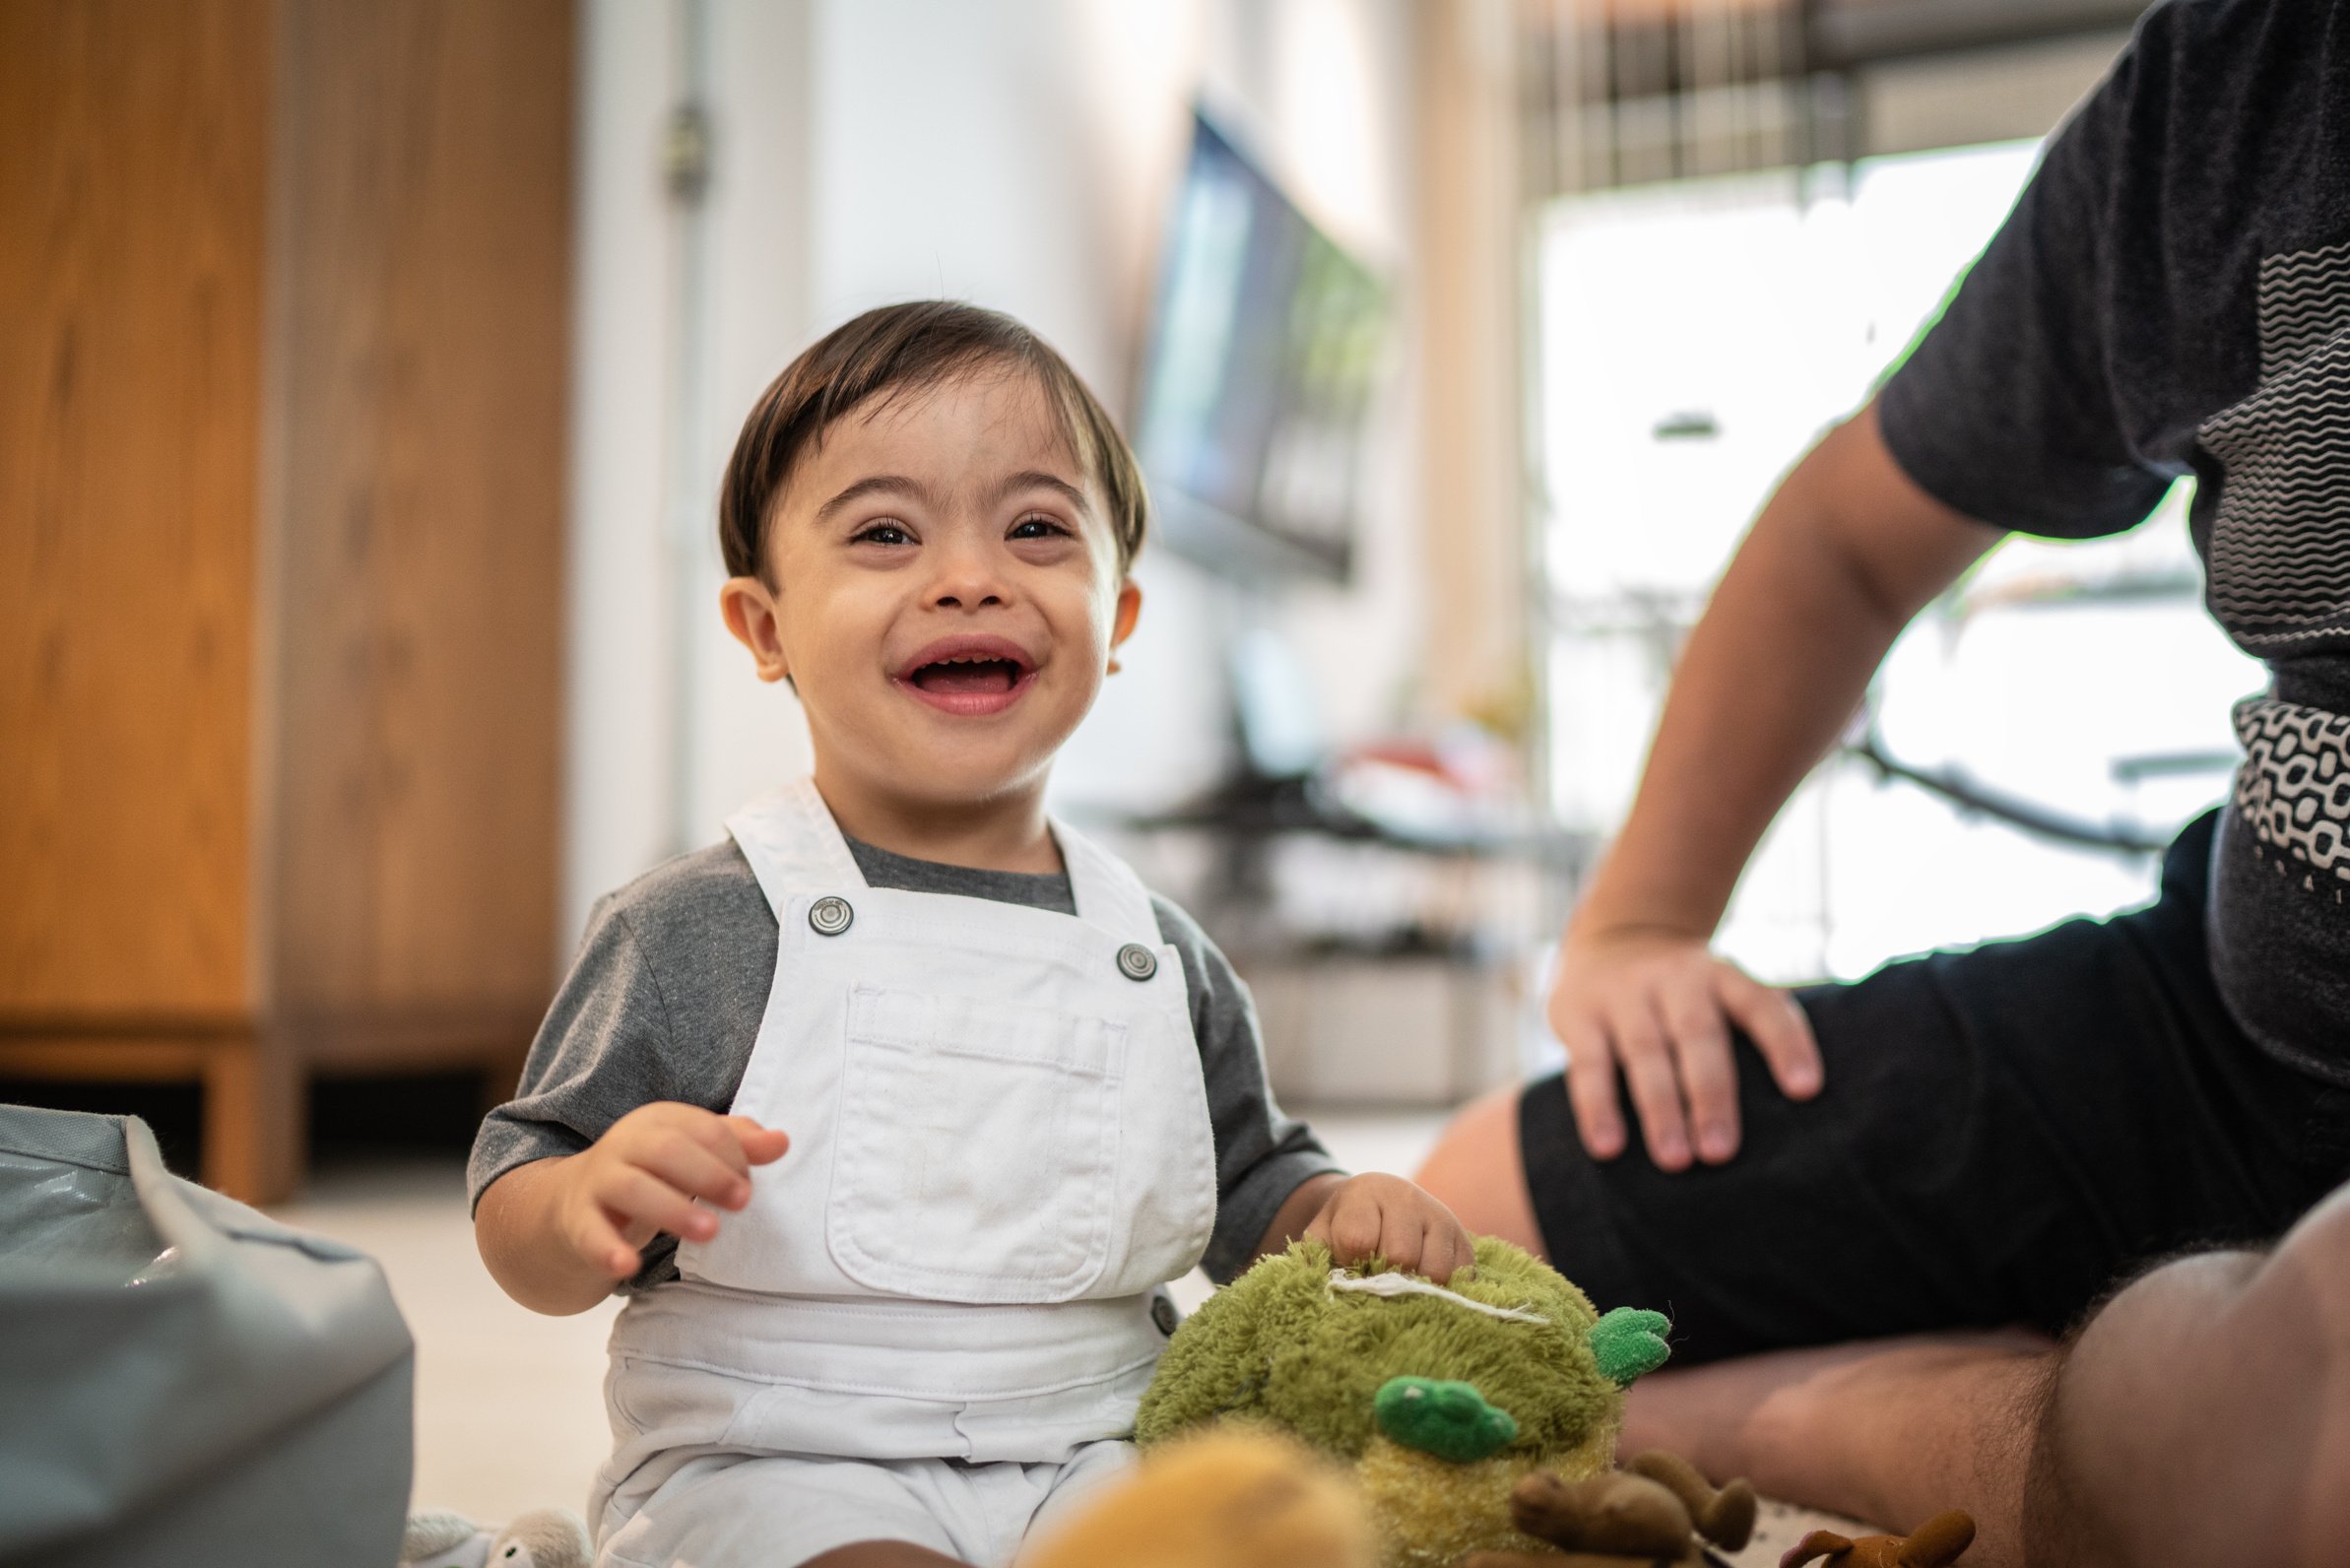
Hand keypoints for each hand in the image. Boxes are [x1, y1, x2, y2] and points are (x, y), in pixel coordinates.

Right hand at [555, 1103, 790, 1279]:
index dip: (733, 1156)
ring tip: (710, 1232)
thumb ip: (738, 1144)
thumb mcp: (693, 1150)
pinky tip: (628, 1265)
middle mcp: (626, 1143)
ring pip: (632, 1188)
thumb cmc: (652, 1170)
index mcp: (659, 1120)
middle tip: (744, 1202)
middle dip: (709, 1174)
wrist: (576, 1199)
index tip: (750, 1188)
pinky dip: (607, 1249)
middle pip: (667, 1150)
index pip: (702, 1129)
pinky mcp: (578, 1220)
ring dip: (673, 1209)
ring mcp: (600, 1180)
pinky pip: (590, 1233)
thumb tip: (782, 1143)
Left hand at [1305, 1173, 1475, 1282]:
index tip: (1347, 1262)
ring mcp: (1440, 1218)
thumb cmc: (1346, 1225)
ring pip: (1434, 1270)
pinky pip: (1460, 1277)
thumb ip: (1316, 1258)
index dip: (1349, 1262)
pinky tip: (1421, 1282)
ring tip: (1398, 1280)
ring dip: (1414, 1285)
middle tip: (1374, 1275)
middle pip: (1400, 1255)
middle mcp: (1408, 1198)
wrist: (1378, 1203)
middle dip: (1383, 1275)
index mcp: (1366, 1192)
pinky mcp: (1464, 1241)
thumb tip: (1324, 1292)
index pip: (1358, 1239)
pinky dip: (1441, 1289)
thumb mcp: (1322, 1234)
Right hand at [1550, 926, 1819, 1169]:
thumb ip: (1753, 1036)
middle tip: (1721, 1153)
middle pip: (1698, 1036)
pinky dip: (1597, 1108)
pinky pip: (1587, 1066)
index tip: (1806, 1090)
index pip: (1761, 1005)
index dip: (1786, 1043)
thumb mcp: (1723, 992)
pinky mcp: (1578, 1014)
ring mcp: (1624, 994)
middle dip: (1710, 1095)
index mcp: (1723, 978)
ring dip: (1660, 1109)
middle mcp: (1676, 979)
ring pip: (1645, 1053)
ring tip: (1675, 1161)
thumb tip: (1800, 1121)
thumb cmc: (1688, 995)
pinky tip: (1607, 1148)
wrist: (1614, 937)